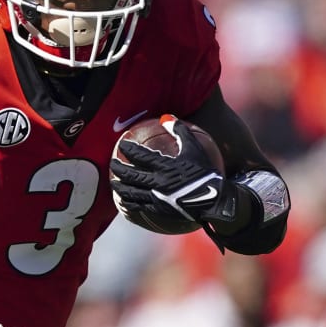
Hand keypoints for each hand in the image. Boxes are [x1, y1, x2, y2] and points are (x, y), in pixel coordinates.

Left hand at [109, 118, 237, 226]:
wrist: (214, 200)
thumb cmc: (205, 172)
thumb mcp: (195, 148)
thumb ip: (180, 131)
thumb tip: (166, 117)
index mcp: (165, 166)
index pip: (140, 156)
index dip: (128, 149)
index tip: (121, 145)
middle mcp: (158, 182)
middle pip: (131, 175)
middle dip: (119, 168)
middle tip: (111, 163)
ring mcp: (157, 198)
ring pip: (132, 192)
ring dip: (120, 187)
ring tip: (113, 183)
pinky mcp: (159, 210)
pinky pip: (139, 207)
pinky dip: (129, 204)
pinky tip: (123, 203)